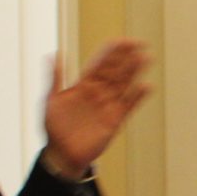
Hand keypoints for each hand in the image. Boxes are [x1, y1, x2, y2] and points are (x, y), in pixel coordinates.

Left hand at [41, 39, 151, 174]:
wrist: (61, 155)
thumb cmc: (54, 128)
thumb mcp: (50, 100)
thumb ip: (54, 77)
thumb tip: (54, 54)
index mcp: (83, 85)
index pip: (100, 63)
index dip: (112, 51)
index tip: (123, 41)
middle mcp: (98, 92)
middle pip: (116, 70)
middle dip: (127, 57)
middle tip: (139, 43)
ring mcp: (108, 106)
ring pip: (124, 84)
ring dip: (135, 71)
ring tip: (146, 58)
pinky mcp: (115, 120)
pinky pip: (129, 105)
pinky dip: (138, 96)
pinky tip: (146, 86)